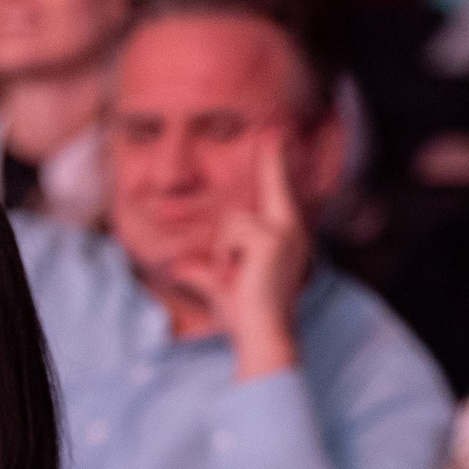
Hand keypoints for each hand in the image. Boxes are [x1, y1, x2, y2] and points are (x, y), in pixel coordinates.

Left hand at [173, 139, 311, 380]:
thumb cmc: (247, 318)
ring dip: (223, 255)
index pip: (276, 190)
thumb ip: (201, 272)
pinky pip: (230, 235)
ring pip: (229, 223)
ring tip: (236, 280)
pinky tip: (238, 277)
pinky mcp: (270, 239)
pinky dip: (226, 258)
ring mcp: (282, 232)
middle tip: (236, 275)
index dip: (273, 160)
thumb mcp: (220, 288)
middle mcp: (290, 230)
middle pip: (237, 212)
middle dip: (226, 247)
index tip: (273, 131)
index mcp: (285, 236)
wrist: (265, 338)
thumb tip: (178, 267)